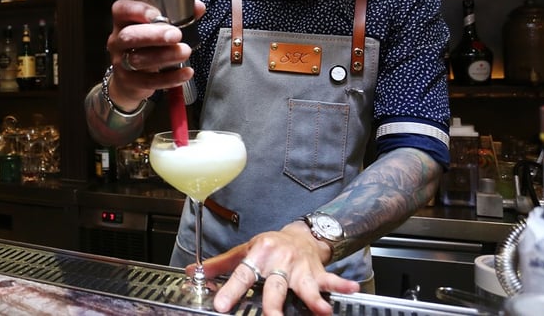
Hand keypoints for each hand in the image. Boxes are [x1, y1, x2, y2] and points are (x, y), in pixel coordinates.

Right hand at [105, 0, 205, 109]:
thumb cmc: (145, 47)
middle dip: (154, 35)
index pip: (122, 9)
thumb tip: (198, 7)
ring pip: (138, 59)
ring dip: (164, 55)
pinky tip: (185, 72)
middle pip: (129, 36)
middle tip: (176, 35)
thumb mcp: (156, 29)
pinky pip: (149, 81)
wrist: (129, 80)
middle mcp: (118, 40)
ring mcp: (121, 62)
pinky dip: (170, 77)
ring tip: (185, 52)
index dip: (137, 10)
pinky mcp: (129, 82)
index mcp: (123, 21)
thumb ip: (178, 16)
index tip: (157, 14)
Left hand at [192, 223, 358, 315]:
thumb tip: (193, 272)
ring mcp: (300, 268)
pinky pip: (330, 280)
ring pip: (304, 286)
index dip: (231, 290)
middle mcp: (279, 261)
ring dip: (312, 298)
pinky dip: (341, 285)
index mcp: (258, 255)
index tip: (221, 305)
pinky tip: (350, 290)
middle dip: (273, 303)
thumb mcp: (243, 251)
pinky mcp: (317, 272)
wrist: (300, 234)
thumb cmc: (268, 246)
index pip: (242, 274)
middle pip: (275, 285)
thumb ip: (220, 265)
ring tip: (320, 310)